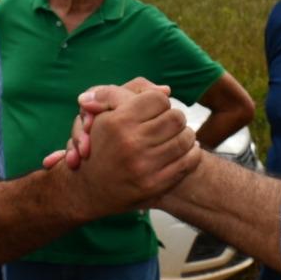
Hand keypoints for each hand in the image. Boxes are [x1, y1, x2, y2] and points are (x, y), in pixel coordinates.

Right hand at [59, 85, 198, 216]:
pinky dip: (191, 153)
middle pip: (176, 117)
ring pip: (185, 138)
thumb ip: (129, 92)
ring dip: (185, 134)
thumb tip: (166, 90)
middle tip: (168, 123)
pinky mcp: (156, 184)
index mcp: (118, 122)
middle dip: (174, 117)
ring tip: (177, 135)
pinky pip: (188, 161)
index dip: (159, 101)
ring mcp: (144, 166)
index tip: (155, 109)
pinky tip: (183, 151)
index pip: (159, 99)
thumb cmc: (100, 144)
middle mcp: (130, 143)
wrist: (90, 189)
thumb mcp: (103, 113)